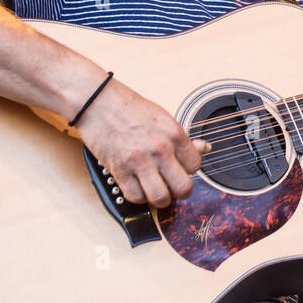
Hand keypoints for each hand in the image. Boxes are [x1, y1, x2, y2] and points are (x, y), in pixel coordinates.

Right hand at [73, 76, 206, 207]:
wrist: (99, 103)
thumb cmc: (129, 108)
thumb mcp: (163, 118)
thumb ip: (182, 138)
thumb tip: (204, 148)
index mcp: (174, 134)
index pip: (195, 166)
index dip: (189, 170)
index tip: (181, 168)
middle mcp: (160, 149)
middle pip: (183, 187)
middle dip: (181, 191)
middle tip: (174, 187)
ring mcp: (140, 161)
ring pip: (161, 198)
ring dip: (160, 199)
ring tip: (157, 190)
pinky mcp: (120, 170)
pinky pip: (135, 197)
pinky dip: (138, 196)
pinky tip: (138, 187)